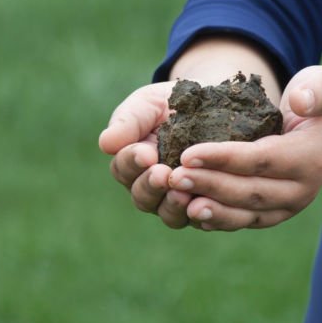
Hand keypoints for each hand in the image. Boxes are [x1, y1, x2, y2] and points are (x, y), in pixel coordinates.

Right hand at [98, 81, 194, 228]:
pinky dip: (202, 214)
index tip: (146, 153)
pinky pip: (202, 219)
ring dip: (173, 205)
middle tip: (162, 174)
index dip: (132, 162)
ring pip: (169, 214)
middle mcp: (153, 186)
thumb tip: (105, 144)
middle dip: (151, 186)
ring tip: (182, 192)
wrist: (216, 105)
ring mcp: (179, 199)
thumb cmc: (173, 103)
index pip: (124, 169)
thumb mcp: (149, 104)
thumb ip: (129, 121)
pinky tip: (206, 203)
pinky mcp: (208, 207)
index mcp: (134, 163)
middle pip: (143, 197)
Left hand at [168, 65, 321, 230]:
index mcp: (310, 157)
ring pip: (246, 213)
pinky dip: (219, 219)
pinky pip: (246, 221)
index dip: (224, 159)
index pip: (262, 160)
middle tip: (173, 177)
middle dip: (209, 184)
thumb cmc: (321, 100)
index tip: (187, 153)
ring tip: (177, 200)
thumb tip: (300, 101)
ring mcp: (289, 205)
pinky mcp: (276, 213)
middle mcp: (302, 189)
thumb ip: (316, 90)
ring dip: (210, 209)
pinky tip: (190, 213)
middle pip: (250, 191)